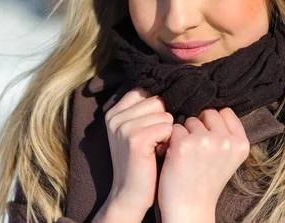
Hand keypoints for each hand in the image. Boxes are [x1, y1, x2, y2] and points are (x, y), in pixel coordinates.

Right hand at [94, 88, 172, 222]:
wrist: (130, 195)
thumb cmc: (141, 163)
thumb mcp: (136, 132)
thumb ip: (143, 111)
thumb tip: (170, 88)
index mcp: (114, 112)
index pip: (145, 91)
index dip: (157, 107)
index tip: (155, 126)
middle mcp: (115, 116)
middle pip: (157, 100)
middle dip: (164, 120)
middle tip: (155, 141)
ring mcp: (123, 127)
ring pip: (165, 114)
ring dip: (168, 132)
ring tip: (156, 148)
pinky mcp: (135, 139)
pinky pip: (167, 127)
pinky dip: (169, 141)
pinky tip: (159, 154)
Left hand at [157, 107, 249, 222]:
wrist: (190, 209)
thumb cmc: (204, 181)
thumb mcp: (227, 157)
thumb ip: (226, 133)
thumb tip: (212, 105)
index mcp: (241, 143)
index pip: (224, 112)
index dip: (212, 123)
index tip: (208, 140)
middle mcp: (226, 141)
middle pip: (206, 112)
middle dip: (198, 126)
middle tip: (196, 151)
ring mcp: (205, 141)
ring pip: (188, 120)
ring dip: (183, 133)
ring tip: (186, 156)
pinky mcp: (183, 145)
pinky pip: (173, 129)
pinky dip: (170, 141)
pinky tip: (174, 157)